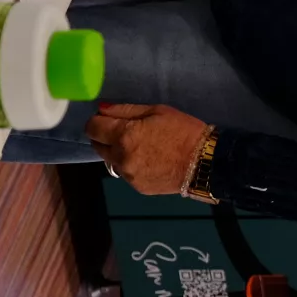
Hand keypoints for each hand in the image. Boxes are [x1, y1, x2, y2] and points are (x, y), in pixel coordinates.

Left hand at [87, 103, 211, 196]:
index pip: (92, 128)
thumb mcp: (157, 111)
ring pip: (110, 160)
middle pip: (96, 146)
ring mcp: (127, 175)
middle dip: (105, 136)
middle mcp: (120, 157)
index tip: (106, 118)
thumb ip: (125, 110)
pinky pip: (125, 172)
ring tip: (142, 146)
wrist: (203, 162)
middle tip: (126, 130)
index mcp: (124, 135)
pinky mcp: (136, 187)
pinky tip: (150, 160)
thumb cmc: (183, 129)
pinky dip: (131, 165)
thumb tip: (101, 109)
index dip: (96, 120)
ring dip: (118, 152)